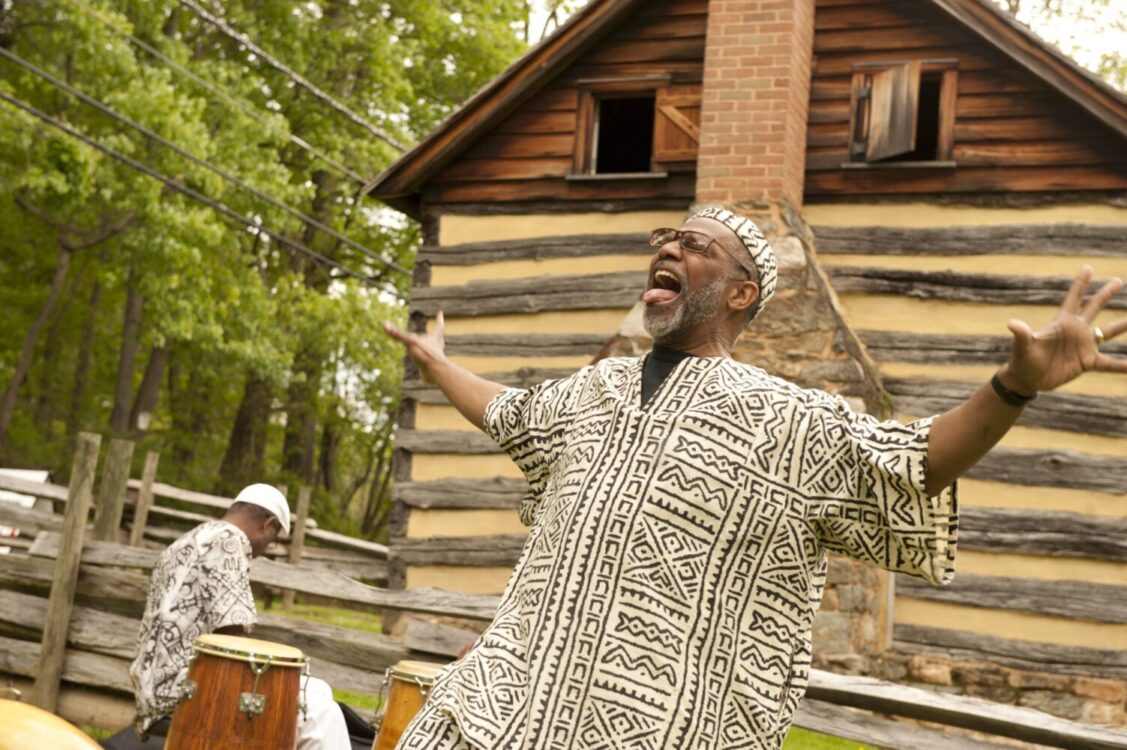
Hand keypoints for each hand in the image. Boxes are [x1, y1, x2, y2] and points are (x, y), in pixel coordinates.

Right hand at [383, 311, 446, 383]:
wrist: (436, 373)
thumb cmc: (425, 355)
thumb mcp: (409, 342)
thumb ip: (397, 334)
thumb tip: (385, 324)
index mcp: (433, 339)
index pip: (438, 327)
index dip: (439, 320)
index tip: (441, 312)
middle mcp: (436, 348)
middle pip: (438, 339)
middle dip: (436, 335)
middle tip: (440, 329)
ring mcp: (435, 359)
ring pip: (434, 353)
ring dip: (432, 350)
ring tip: (428, 350)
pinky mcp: (432, 369)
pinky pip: (428, 366)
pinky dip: (426, 365)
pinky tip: (423, 371)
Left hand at [1001, 266, 1126, 394]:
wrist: (1027, 378)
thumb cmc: (1022, 358)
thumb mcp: (1022, 345)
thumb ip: (1021, 334)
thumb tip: (1011, 324)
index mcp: (1062, 322)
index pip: (1073, 299)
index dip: (1080, 284)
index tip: (1088, 267)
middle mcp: (1076, 330)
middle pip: (1094, 308)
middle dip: (1105, 294)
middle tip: (1117, 280)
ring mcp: (1083, 346)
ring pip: (1107, 332)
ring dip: (1122, 325)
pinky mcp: (1086, 362)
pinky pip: (1108, 364)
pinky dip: (1120, 365)